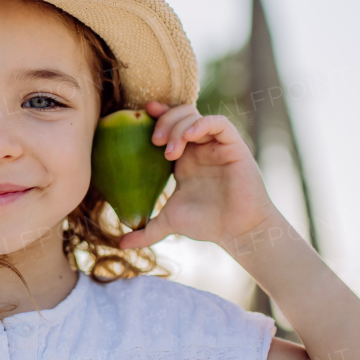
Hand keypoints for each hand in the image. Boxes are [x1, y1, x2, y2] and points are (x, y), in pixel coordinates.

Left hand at [117, 102, 276, 251]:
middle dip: (164, 122)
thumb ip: (146, 231)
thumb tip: (121, 245)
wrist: (238, 232)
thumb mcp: (169, 222)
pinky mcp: (234, 146)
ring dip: (178, 126)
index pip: (170, 126)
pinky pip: (219, 123)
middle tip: (153, 142)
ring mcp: (217, 145)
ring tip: (169, 152)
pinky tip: (189, 136)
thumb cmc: (208, 225)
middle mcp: (200, 148)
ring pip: (195, 116)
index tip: (140, 114)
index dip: (157, 116)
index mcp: (185, 159)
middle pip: (180, 115)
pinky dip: (202, 123)